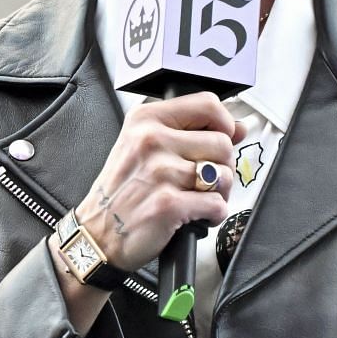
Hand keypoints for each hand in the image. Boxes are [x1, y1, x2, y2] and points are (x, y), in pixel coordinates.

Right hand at [74, 93, 244, 273]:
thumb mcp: (144, 147)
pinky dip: (213, 215)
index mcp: (146, 119)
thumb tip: (238, 128)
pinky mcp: (168, 204)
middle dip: (223, 166)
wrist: (97, 233)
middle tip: (204, 180)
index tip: (224, 137)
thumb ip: (189, 132)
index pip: (208, 104)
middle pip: (222, 143)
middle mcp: (151, 140)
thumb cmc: (123, 190)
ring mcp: (160, 172)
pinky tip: (195, 216)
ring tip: (198, 198)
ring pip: (224, 175)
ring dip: (219, 193)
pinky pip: (216, 205)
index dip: (225, 123)